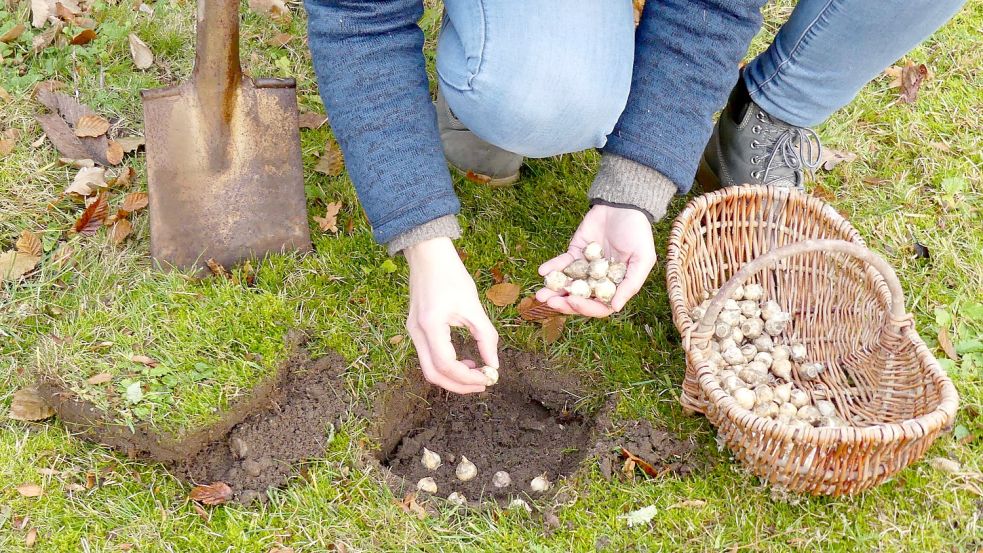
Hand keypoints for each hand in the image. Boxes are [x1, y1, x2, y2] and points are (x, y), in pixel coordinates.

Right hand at [404, 237, 499, 393]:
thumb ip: (486, 336)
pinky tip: (464, 360)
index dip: (468, 378)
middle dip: (458, 384)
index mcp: (431, 326)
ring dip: (452, 376)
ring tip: (476, 371)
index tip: (488, 379)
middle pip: (433, 374)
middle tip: (482, 384)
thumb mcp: (473, 306)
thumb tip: (494, 364)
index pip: (447, 365)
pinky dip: (446, 365)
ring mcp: (413, 332)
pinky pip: (428, 357)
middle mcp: (416, 332)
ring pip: (429, 368)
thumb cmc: (451, 276)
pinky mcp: (415, 329)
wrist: (429, 256)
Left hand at [535, 205, 655, 316]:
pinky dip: (552, 268)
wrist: (623, 205)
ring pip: (567, 284)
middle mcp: (599, 281)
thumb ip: (631, 283)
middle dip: (564, 302)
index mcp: (616, 286)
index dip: (586, 307)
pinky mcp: (575, 253)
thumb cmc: (638, 232)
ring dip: (553, 290)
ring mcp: (585, 268)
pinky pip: (562, 263)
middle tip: (550, 302)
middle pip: (580, 298)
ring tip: (540, 294)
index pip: (599, 306)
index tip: (573, 301)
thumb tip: (615, 307)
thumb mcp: (643, 258)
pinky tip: (543, 272)